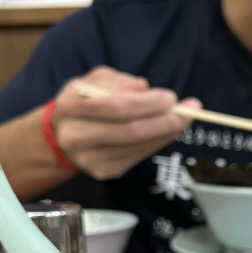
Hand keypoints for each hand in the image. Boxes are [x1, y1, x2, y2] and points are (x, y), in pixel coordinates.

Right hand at [49, 67, 200, 179]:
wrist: (63, 134)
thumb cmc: (84, 102)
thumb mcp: (94, 80)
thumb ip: (117, 81)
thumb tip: (143, 87)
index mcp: (70, 109)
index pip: (114, 107)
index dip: (146, 104)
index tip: (171, 98)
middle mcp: (76, 138)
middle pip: (129, 131)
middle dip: (164, 121)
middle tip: (188, 111)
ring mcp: (90, 159)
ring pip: (137, 147)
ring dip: (166, 133)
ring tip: (183, 119)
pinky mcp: (104, 172)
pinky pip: (138, 157)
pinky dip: (157, 143)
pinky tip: (168, 131)